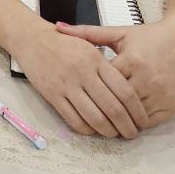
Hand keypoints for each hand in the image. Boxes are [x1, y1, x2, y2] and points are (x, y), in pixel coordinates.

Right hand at [10, 21, 148, 137]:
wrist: (32, 39)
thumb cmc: (64, 43)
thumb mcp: (89, 44)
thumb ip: (108, 65)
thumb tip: (131, 89)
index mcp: (96, 60)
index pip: (124, 90)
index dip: (137, 110)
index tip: (142, 120)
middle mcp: (83, 73)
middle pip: (112, 108)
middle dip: (126, 125)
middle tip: (132, 133)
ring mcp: (67, 85)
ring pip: (94, 117)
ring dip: (108, 131)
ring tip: (115, 134)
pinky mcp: (52, 95)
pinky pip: (73, 119)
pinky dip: (87, 129)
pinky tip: (93, 129)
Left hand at [55, 15, 174, 128]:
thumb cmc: (150, 37)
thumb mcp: (119, 33)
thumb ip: (87, 33)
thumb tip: (57, 27)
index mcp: (132, 60)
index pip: (105, 84)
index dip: (91, 92)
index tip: (78, 97)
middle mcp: (148, 78)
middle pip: (118, 104)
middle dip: (104, 111)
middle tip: (87, 117)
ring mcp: (162, 94)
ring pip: (134, 116)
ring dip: (120, 122)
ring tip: (104, 124)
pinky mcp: (173, 105)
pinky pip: (150, 122)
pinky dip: (137, 123)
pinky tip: (126, 122)